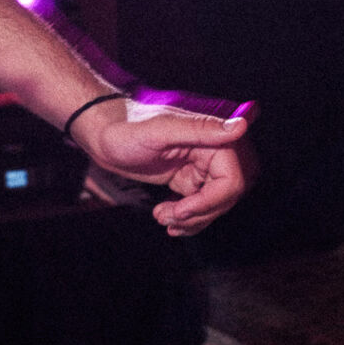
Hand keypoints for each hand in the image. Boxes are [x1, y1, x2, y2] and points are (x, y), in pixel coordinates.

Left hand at [74, 100, 256, 236]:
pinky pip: (201, 203)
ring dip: (192, 219)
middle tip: (172, 217)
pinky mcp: (190, 176)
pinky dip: (188, 217)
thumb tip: (241, 125)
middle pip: (228, 195)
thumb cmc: (125, 129)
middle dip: (202, 212)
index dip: (211, 201)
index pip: (233, 178)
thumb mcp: (160, 130)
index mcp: (212, 133)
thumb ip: (201, 129)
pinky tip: (166, 217)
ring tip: (162, 218)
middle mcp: (213, 148)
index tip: (182, 210)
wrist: (102, 136)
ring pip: (215, 203)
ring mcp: (202, 164)